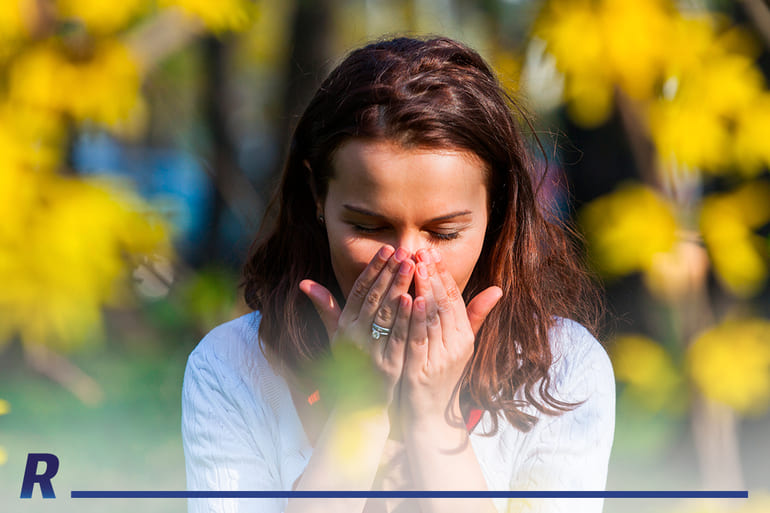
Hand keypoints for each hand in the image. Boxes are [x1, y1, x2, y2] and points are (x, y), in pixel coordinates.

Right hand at [300, 245, 415, 407]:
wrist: (360, 404)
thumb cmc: (351, 363)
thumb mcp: (336, 335)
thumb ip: (326, 308)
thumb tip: (304, 282)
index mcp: (343, 326)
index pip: (358, 291)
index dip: (372, 269)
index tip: (386, 249)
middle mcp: (353, 337)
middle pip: (372, 299)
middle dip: (388, 273)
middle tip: (403, 251)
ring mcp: (370, 352)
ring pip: (384, 314)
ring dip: (398, 288)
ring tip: (412, 267)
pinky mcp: (387, 366)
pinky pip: (396, 337)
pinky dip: (404, 318)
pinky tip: (414, 299)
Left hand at [400, 248, 501, 426]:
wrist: (430, 418)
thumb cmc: (440, 376)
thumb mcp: (459, 345)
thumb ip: (473, 317)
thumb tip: (498, 289)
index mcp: (464, 337)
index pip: (455, 300)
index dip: (444, 275)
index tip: (431, 252)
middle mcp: (456, 347)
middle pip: (445, 305)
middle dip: (433, 276)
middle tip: (421, 251)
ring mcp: (440, 359)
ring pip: (433, 318)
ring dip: (424, 290)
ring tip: (415, 267)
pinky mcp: (423, 371)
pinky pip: (419, 340)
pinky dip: (416, 319)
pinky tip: (410, 300)